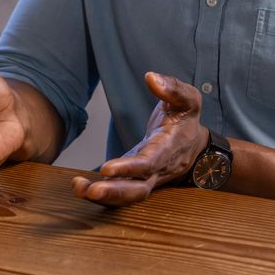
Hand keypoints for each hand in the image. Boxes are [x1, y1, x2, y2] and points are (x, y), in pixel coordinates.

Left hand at [71, 72, 207, 206]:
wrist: (195, 143)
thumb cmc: (186, 118)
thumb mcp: (187, 99)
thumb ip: (172, 88)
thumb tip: (151, 77)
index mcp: (170, 147)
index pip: (150, 162)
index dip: (130, 168)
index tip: (106, 169)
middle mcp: (160, 168)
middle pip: (139, 188)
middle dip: (115, 192)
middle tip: (91, 191)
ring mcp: (149, 177)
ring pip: (130, 194)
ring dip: (105, 197)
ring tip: (79, 189)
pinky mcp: (137, 179)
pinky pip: (122, 191)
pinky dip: (103, 194)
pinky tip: (81, 188)